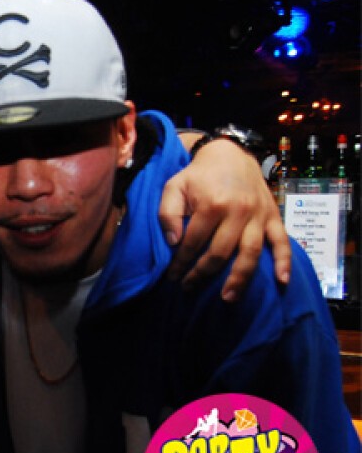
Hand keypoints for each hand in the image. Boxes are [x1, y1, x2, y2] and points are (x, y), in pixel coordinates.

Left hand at [159, 137, 291, 301]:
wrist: (229, 154)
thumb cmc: (198, 175)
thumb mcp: (174, 187)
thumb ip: (167, 214)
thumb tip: (173, 243)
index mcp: (212, 204)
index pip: (193, 243)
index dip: (180, 262)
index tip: (172, 277)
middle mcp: (238, 211)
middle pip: (221, 253)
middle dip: (202, 274)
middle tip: (189, 288)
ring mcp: (258, 215)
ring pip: (251, 252)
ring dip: (240, 278)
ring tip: (228, 298)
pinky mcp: (273, 216)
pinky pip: (283, 241)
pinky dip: (284, 261)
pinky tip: (282, 281)